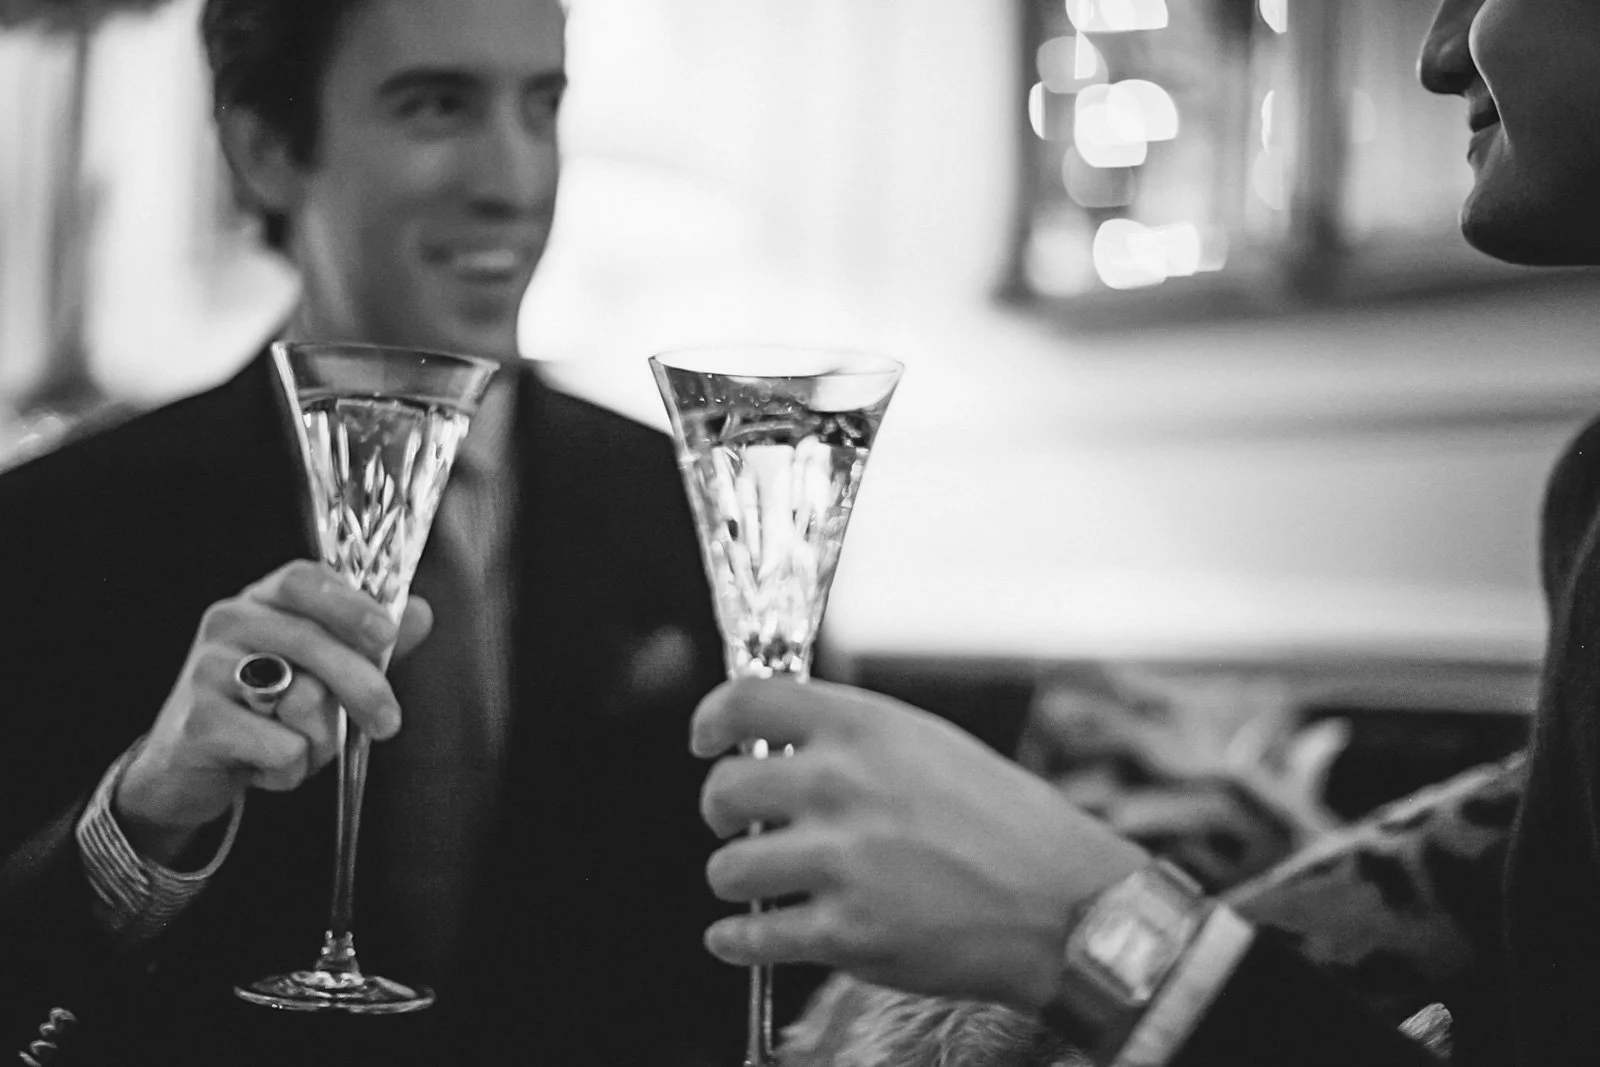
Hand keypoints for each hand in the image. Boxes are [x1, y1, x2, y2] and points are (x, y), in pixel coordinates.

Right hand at [115, 560, 432, 865]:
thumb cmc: (264, 712)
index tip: (386, 634)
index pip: (304, 579)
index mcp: (261, 600)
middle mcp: (228, 622)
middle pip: (313, 642)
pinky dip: (290, 770)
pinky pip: (281, 747)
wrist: (186, 767)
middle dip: (363, 687)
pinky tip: (264, 768)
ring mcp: (206, 669)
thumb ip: (367, 645)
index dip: (349, 603)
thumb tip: (422, 612)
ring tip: (299, 745)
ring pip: (302, 699)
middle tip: (388, 723)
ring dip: (321, 739)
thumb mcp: (318, 675)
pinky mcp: (199, 722)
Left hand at [691, 677, 1148, 1009]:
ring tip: (767, 882)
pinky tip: (745, 935)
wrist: (1065, 906)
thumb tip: (776, 744)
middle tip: (744, 824)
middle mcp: (843, 786)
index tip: (707, 741)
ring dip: (737, 879)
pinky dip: (736, 941)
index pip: (746, 702)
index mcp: (864, 728)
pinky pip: (749, 938)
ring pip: (726, 869)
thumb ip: (850, 739)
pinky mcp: (846, 935)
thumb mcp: (928, 744)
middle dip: (722, 812)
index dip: (711, 721)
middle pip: (721, 791)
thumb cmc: (1005, 821)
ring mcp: (842, 863)